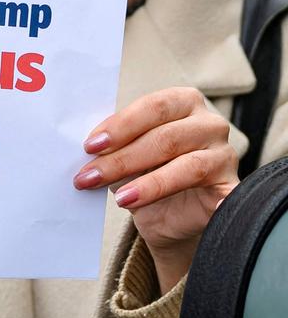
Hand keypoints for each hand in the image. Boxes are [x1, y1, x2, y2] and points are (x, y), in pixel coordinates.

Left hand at [72, 86, 237, 292]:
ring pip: (186, 166)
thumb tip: (85, 145)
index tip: (90, 146)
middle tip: (88, 176)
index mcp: (183, 101)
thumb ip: (112, 142)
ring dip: (146, 184)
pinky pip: (211, 195)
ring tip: (117, 198)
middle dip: (122, 159)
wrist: (169, 216)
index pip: (153, 107)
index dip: (120, 126)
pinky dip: (181, 200)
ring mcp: (225, 156)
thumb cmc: (145, 171)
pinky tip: (146, 208)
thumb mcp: (125, 152)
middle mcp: (209, 124)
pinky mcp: (232, 189)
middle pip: (165, 138)